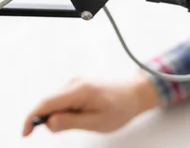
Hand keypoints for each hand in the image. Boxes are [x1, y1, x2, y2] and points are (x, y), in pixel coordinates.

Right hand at [22, 75, 159, 135]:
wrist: (136, 93)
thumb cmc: (121, 108)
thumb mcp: (97, 121)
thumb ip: (72, 122)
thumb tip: (49, 122)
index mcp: (80, 90)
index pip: (46, 103)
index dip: (31, 118)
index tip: (25, 134)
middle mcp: (75, 83)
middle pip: (48, 103)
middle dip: (50, 119)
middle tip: (76, 126)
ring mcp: (76, 82)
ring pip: (56, 103)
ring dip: (61, 116)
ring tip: (88, 119)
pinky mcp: (78, 85)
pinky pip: (64, 101)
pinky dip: (67, 111)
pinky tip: (85, 114)